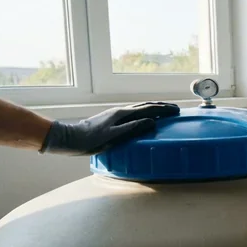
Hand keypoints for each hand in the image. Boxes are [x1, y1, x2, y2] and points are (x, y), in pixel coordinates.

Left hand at [40, 102, 180, 155]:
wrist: (69, 139)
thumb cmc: (90, 140)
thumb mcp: (114, 137)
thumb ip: (133, 128)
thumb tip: (152, 121)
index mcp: (123, 114)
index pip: (148, 109)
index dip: (164, 109)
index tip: (177, 111)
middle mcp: (120, 112)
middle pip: (145, 106)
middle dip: (161, 107)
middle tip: (174, 109)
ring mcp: (115, 115)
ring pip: (139, 109)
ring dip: (153, 109)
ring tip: (163, 112)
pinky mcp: (111, 121)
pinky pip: (133, 114)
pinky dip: (144, 114)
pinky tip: (143, 120)